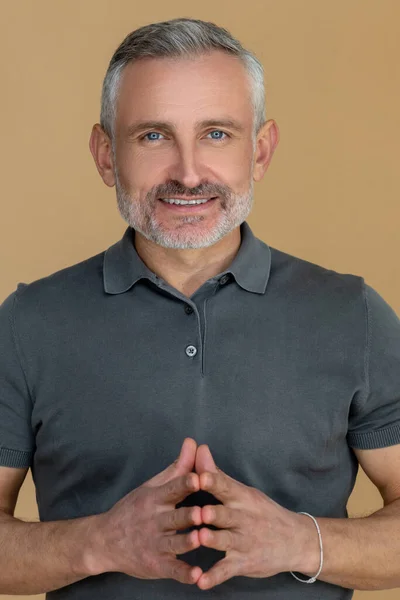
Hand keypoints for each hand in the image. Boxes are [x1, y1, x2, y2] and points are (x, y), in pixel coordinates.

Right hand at [90, 438, 204, 583]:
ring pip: (174, 543)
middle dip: (188, 516)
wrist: (104, 541)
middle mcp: (155, 521)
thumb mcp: (153, 486)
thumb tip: (192, 442)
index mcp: (155, 499)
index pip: (172, 489)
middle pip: (175, 517)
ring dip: (187, 542)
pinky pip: (171, 569)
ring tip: (201, 539)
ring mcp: (155, 544)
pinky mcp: (156, 565)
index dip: (185, 484)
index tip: (199, 478)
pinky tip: (197, 576)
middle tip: (203, 512)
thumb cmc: (135, 509)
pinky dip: (183, 574)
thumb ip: (177, 467)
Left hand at [193, 444, 306, 589]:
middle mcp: (243, 518)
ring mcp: (243, 541)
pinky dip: (214, 577)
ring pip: (226, 540)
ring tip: (199, 538)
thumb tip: (198, 449)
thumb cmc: (262, 512)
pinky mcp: (243, 562)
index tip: (199, 476)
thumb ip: (217, 475)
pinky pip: (227, 570)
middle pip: (226, 514)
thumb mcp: (244, 492)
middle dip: (213, 513)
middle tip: (199, 511)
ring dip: (213, 539)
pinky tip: (200, 582)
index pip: (226, 487)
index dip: (213, 481)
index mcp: (241, 498)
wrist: (296, 541)